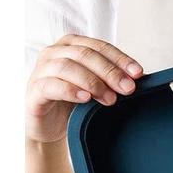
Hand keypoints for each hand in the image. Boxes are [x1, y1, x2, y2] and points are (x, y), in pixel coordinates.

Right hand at [25, 34, 142, 142]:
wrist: (50, 127)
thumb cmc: (74, 102)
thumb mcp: (96, 87)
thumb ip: (111, 79)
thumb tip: (136, 79)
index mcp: (72, 46)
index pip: (100, 46)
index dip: (120, 59)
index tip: (138, 74)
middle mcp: (54, 53)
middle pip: (85, 54)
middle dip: (110, 71)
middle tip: (127, 89)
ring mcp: (41, 70)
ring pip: (68, 67)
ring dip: (93, 82)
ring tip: (110, 98)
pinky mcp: (34, 90)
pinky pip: (51, 85)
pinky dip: (70, 90)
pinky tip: (85, 98)